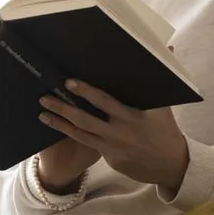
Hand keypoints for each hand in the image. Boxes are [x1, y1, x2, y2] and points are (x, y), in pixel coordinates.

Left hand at [38, 79, 190, 191]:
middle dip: (63, 108)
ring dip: (60, 123)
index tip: (69, 82)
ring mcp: (113, 147)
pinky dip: (71, 135)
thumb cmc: (166, 129)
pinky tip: (58, 127)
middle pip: (85, 119)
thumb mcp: (164, 105)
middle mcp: (120, 132)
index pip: (105, 101)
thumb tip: (169, 48)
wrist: (171, 165)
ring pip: (80, 134)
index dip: (86, 91)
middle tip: (45, 97)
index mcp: (133, 116)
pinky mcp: (109, 159)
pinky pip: (87, 144)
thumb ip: (159, 77)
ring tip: (42, 114)